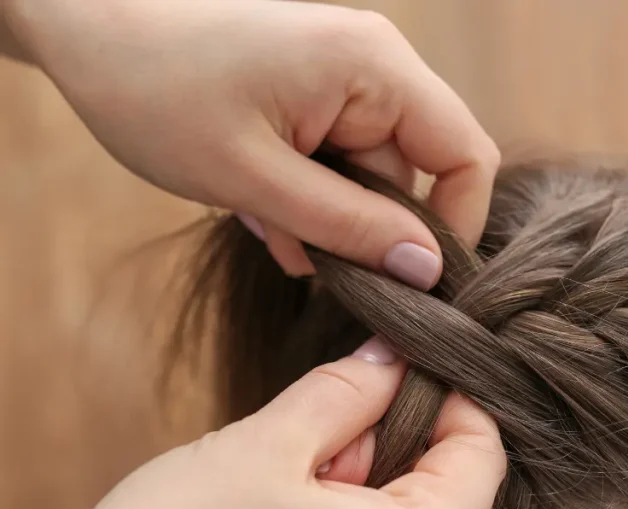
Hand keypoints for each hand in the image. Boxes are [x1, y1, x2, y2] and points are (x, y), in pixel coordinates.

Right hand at [0, 339, 506, 508]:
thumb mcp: (268, 443)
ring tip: (289, 472)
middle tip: (321, 423)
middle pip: (449, 491)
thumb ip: (349, 391)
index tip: (406, 362)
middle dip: (395, 438)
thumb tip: (395, 356)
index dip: (453, 396)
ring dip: (365, 478)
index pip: (482, 456)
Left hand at [3, 0, 498, 283]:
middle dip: (368, 226)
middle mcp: (373, 63)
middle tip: (306, 256)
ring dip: (328, 215)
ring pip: (371, 172)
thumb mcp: (254, 178)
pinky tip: (258, 205)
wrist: (80, 20)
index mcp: (374, 67)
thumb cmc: (154, 88)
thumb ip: (348, 227)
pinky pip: (338, 156)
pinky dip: (307, 191)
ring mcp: (344, 73)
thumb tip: (426, 270)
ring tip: (265, 225)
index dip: (453, 226)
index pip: (466, 155)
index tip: (411, 281)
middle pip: (416, 170)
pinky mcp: (315, 87)